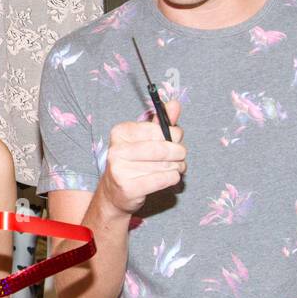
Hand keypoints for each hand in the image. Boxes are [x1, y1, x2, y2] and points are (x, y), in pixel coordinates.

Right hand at [96, 100, 186, 219]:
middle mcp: (116, 150)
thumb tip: (175, 104)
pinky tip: (170, 178)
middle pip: (163, 148)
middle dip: (179, 153)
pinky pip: (163, 179)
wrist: (115, 193)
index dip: (175, 135)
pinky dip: (173, 178)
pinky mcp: (128, 188)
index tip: (176, 140)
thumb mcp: (145, 139)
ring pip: (166, 165)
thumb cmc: (134, 162)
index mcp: (120, 132)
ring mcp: (120, 170)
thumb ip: (161, 123)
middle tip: (181, 156)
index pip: (158, 129)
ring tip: (175, 168)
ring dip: (177, 167)